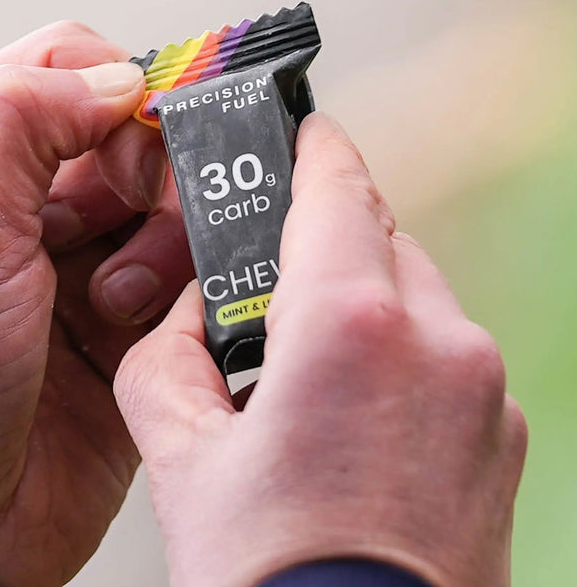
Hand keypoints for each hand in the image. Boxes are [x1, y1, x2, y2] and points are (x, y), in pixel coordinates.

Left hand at [0, 22, 192, 585]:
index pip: (62, 70)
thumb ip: (22, 130)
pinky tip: (141, 324)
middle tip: (133, 219)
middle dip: (148, 175)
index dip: (112, 88)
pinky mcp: (129, 311)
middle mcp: (30, 204)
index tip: (142, 125)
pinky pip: (187, 266)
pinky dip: (182, 285)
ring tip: (120, 297)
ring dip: (163, 241)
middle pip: (131, 134)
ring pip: (169, 199)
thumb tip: (112, 78)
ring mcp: (84, 257)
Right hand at [115, 113, 527, 586]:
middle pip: (381, 236)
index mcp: (349, 327)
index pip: (340, 189)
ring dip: (369, 300)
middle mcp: (436, 341)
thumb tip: (190, 314)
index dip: (318, 148)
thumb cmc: (272, 578)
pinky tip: (366, 409)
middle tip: (282, 279)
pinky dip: (406, 350)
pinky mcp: (502, 428)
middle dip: (331, 241)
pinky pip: (449, 349)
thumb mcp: (182, 458)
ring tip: (317, 362)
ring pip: (419, 291)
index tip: (308, 130)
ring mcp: (482, 386)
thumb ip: (169, 358)